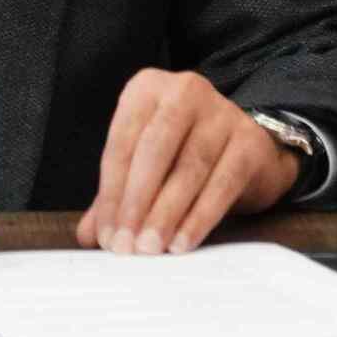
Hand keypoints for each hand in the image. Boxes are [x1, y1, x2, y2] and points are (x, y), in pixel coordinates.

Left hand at [75, 69, 297, 255]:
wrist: (249, 146)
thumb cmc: (184, 152)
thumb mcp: (146, 164)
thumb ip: (114, 195)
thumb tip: (86, 234)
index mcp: (147, 89)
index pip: (121, 143)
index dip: (110, 193)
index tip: (105, 234)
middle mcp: (184, 91)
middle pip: (153, 151)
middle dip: (136, 202)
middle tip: (126, 245)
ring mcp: (221, 112)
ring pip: (188, 168)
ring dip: (166, 214)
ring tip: (151, 248)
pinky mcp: (249, 140)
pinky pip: (222, 183)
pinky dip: (199, 217)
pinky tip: (182, 242)